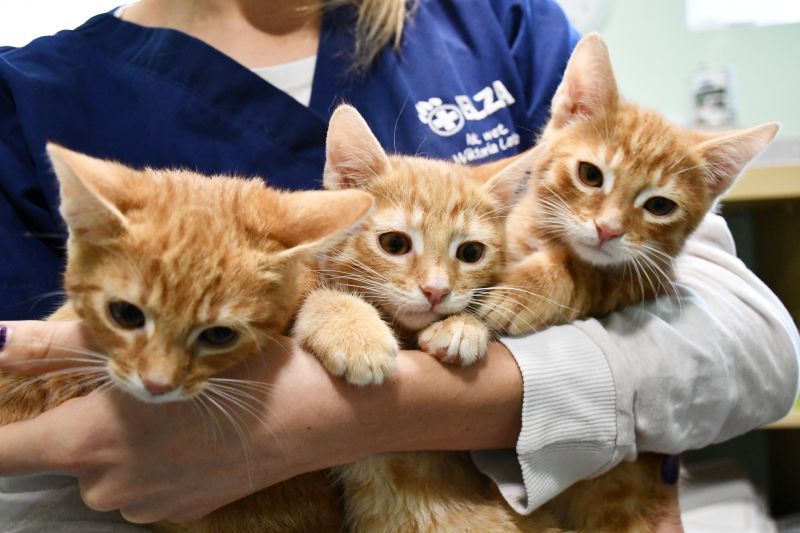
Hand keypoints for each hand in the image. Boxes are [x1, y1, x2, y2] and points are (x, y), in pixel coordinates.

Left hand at [0, 329, 370, 522]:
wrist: (313, 414)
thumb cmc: (238, 369)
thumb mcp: (152, 343)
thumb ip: (60, 349)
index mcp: (89, 441)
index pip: (1, 454)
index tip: (9, 420)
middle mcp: (107, 485)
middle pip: (64, 452)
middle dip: (87, 420)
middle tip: (140, 385)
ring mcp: (145, 507)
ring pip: (108, 469)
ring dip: (125, 441)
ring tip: (179, 407)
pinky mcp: (178, 514)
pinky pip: (146, 485)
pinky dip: (158, 461)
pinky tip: (197, 434)